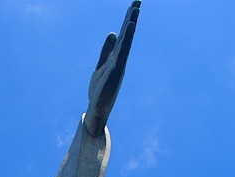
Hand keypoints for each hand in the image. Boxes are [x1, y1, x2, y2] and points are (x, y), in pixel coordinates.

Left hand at [84, 1, 141, 136]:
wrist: (96, 109)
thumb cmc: (100, 89)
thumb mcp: (101, 65)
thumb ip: (106, 49)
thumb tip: (113, 33)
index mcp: (117, 56)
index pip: (124, 35)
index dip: (128, 19)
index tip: (134, 4)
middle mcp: (120, 59)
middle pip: (127, 35)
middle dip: (131, 18)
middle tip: (138, 0)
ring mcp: (119, 65)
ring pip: (126, 42)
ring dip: (130, 27)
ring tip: (135, 11)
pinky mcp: (114, 72)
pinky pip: (121, 53)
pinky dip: (125, 42)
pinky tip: (126, 31)